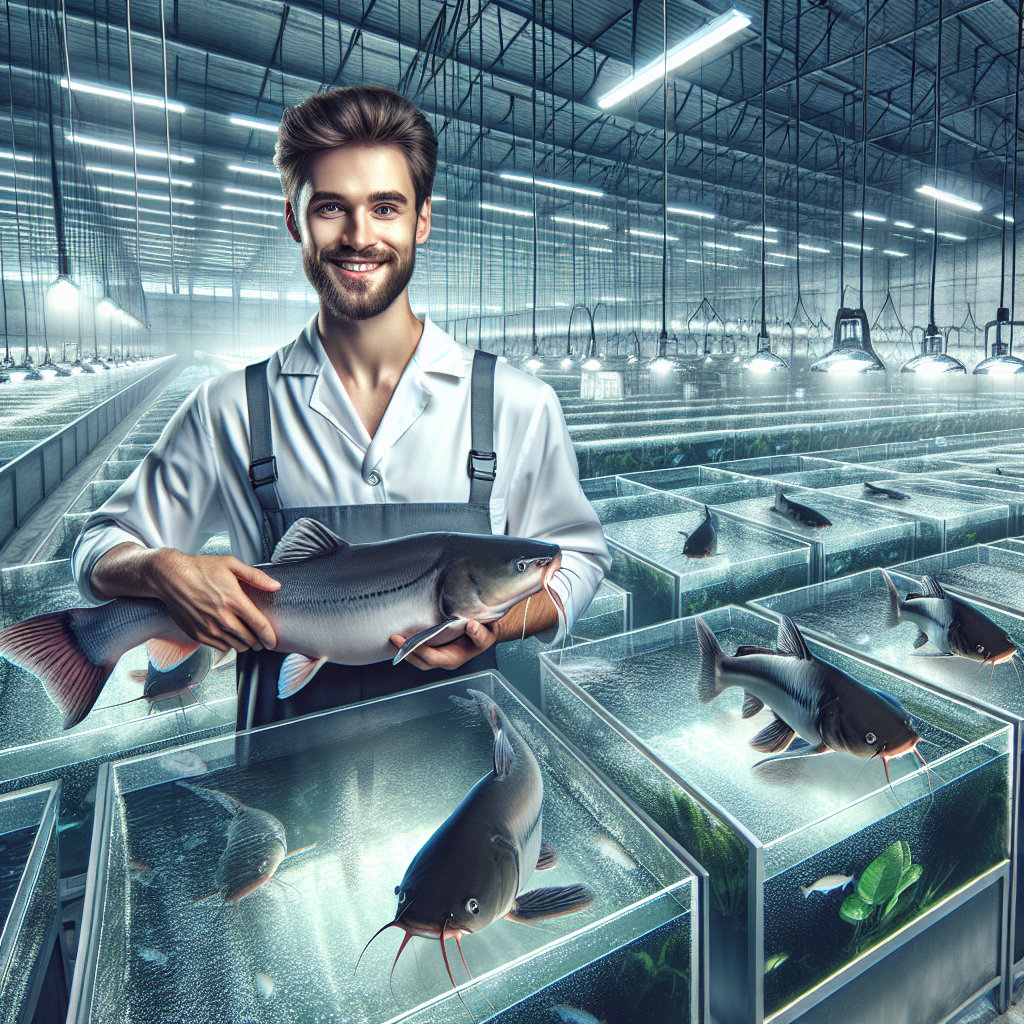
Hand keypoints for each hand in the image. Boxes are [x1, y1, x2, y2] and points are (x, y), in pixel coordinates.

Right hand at [148, 549, 280, 652]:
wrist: (171, 576)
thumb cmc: (201, 569)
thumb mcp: (231, 564)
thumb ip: (255, 577)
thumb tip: (276, 586)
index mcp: (234, 600)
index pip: (259, 625)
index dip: (270, 636)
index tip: (274, 642)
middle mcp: (222, 617)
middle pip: (249, 640)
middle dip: (258, 642)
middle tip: (261, 640)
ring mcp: (209, 628)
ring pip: (235, 646)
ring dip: (244, 644)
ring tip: (246, 638)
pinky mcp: (197, 634)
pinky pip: (220, 647)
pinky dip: (227, 644)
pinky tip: (228, 635)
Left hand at [389, 620, 497, 670]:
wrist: (487, 630)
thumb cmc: (486, 633)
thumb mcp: (488, 634)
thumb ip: (479, 633)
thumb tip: (471, 626)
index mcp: (455, 658)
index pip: (433, 658)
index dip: (421, 650)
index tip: (411, 641)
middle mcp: (445, 659)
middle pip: (422, 662)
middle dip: (407, 652)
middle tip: (394, 639)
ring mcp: (439, 654)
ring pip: (418, 658)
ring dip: (406, 649)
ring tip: (394, 638)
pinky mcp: (435, 646)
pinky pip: (420, 649)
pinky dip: (410, 644)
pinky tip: (403, 635)